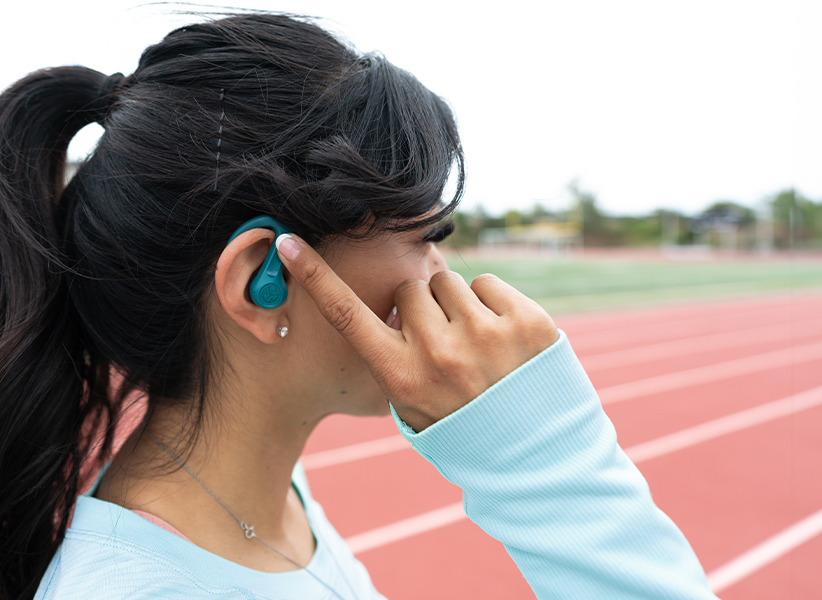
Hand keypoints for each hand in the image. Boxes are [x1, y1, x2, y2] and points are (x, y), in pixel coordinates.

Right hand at [276, 234, 558, 430]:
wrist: (532, 454)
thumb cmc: (461, 425)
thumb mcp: (410, 405)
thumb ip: (391, 356)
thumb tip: (387, 301)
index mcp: (401, 376)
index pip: (346, 315)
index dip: (314, 276)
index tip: (288, 242)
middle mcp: (439, 353)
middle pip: (409, 290)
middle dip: (421, 307)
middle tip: (444, 342)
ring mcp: (486, 335)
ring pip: (448, 281)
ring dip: (456, 303)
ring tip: (475, 344)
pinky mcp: (526, 322)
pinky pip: (486, 281)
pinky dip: (490, 301)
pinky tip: (500, 337)